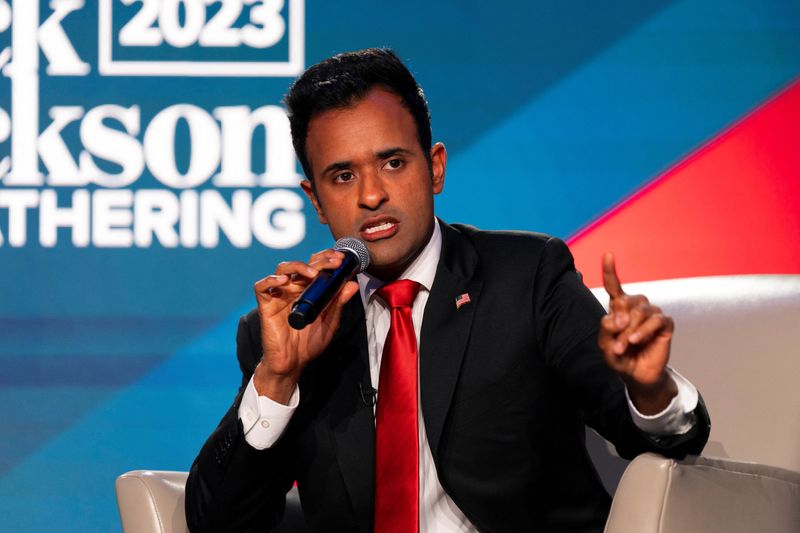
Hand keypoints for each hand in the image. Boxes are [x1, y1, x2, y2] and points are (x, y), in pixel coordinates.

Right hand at [252, 249, 359, 403]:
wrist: (293, 363)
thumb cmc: (309, 343)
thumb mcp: (330, 322)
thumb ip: (339, 302)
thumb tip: (352, 284)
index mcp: (308, 290)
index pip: (316, 266)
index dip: (327, 259)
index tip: (341, 259)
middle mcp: (293, 289)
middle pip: (302, 265)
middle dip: (319, 260)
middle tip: (334, 262)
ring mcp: (279, 295)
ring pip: (283, 269)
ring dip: (298, 266)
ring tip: (312, 273)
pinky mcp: (266, 305)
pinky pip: (262, 287)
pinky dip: (270, 280)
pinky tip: (283, 281)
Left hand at [598, 253, 676, 413]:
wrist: (638, 376)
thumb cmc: (621, 358)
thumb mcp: (606, 347)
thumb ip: (605, 331)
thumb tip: (614, 317)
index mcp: (619, 308)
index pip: (614, 286)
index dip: (610, 271)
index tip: (608, 254)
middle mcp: (636, 307)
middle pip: (626, 300)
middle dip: (619, 321)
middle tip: (616, 340)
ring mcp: (652, 314)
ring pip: (640, 311)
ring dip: (629, 330)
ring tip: (624, 346)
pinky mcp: (665, 324)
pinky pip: (656, 320)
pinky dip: (643, 331)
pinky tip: (635, 341)